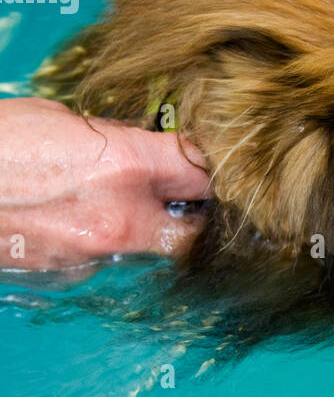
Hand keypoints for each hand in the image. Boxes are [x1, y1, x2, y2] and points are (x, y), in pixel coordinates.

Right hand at [0, 97, 211, 271]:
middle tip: (182, 201)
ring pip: (146, 250)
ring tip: (111, 205)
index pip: (202, 171)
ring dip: (143, 232)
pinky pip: (102, 260)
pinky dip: (96, 244)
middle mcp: (121, 217)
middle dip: (193, 217)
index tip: (206, 164)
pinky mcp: (67, 277)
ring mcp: (94, 254)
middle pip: (194, 232)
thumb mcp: (62, 120)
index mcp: (128, 166)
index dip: (208, 167)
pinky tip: (68, 220)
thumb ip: (115, 140)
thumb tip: (142, 147)